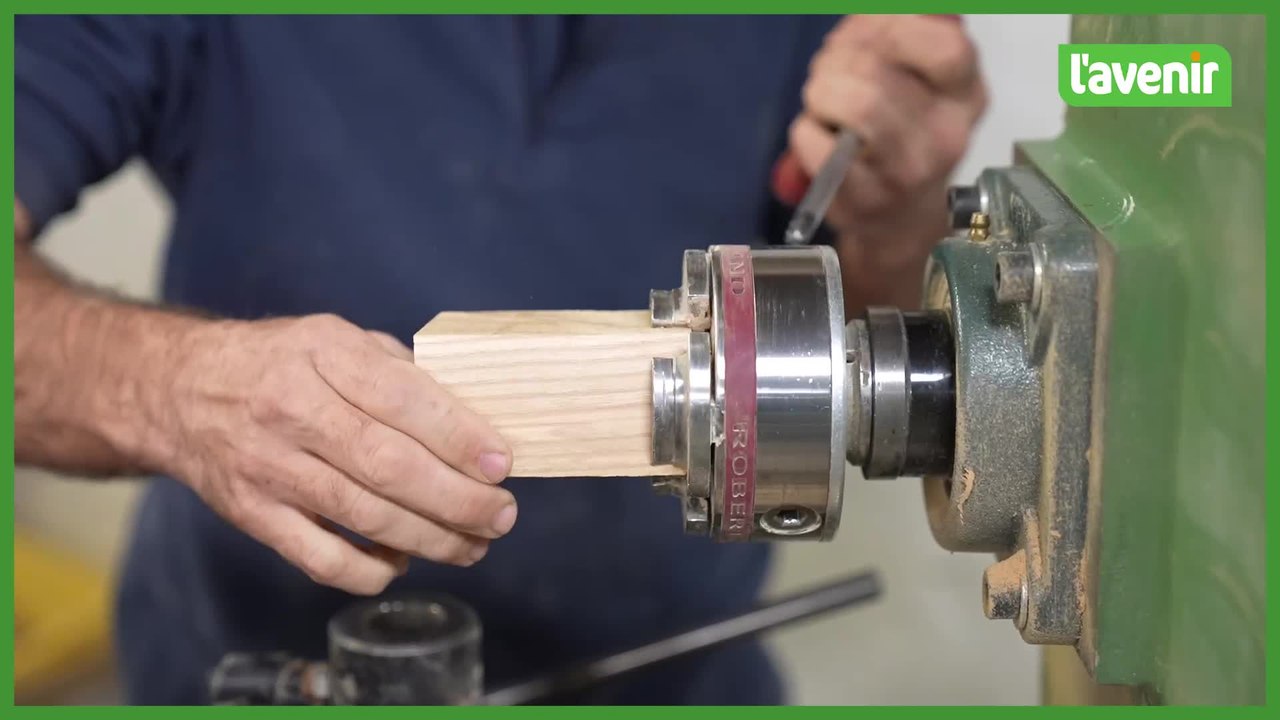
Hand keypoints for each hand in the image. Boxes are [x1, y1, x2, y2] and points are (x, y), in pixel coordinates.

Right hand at [155, 314, 516, 594]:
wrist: (180, 390)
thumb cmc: (279, 363)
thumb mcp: (335, 339)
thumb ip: (398, 372)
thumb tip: (472, 422)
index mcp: (322, 353)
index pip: (402, 399)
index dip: (458, 436)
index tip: (501, 463)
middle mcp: (292, 409)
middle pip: (388, 465)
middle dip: (457, 498)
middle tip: (501, 515)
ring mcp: (268, 466)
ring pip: (362, 515)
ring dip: (429, 539)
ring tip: (473, 545)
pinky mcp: (252, 514)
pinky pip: (319, 558)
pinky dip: (369, 571)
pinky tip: (402, 563)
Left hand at [789, 15, 986, 269]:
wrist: (899, 220)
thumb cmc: (900, 133)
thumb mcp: (917, 81)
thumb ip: (898, 34)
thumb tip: (869, 13)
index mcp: (965, 94)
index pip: (947, 47)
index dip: (895, 26)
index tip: (868, 33)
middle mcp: (947, 134)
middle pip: (881, 69)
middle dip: (838, 58)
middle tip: (828, 70)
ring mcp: (908, 173)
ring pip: (859, 103)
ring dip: (822, 91)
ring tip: (820, 100)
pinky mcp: (866, 202)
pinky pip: (821, 148)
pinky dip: (805, 132)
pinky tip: (813, 134)